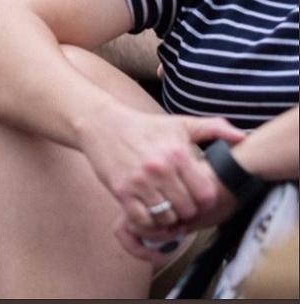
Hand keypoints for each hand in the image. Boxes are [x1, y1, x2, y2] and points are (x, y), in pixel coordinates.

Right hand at [78, 102, 244, 249]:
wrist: (101, 124)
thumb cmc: (144, 126)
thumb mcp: (180, 123)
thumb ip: (214, 128)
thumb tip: (242, 137)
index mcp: (178, 154)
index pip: (206, 195)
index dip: (206, 201)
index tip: (198, 197)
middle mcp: (160, 169)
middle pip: (187, 210)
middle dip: (187, 211)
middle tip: (181, 205)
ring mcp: (139, 182)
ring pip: (166, 218)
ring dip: (168, 218)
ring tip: (166, 208)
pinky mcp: (121, 190)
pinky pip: (142, 219)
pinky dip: (148, 221)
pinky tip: (149, 210)